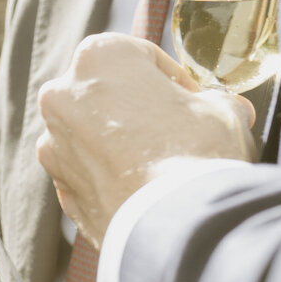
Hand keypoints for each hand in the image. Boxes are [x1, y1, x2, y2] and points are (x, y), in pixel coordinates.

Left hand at [36, 33, 254, 247]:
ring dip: (121, 143)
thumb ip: (217, 101)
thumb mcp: (222, 111)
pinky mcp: (59, 187)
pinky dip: (111, 177)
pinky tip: (144, 189)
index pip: (143, 57)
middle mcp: (62, 93)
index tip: (195, 100)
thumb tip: (226, 107)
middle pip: (109, 93)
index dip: (176, 80)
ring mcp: (54, 143)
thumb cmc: (196, 154)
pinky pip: (88, 172)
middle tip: (178, 131)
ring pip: (93, 133)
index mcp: (99, 56)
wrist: (175, 226)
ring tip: (162, 165)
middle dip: (141, 109)